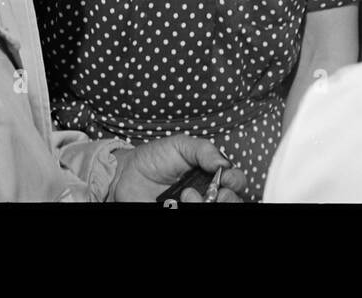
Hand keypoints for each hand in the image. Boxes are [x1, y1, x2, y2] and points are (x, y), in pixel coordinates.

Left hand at [110, 135, 245, 203]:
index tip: (227, 178)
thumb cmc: (153, 158)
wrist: (126, 175)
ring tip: (186, 196)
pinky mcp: (178, 216)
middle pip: (232, 201)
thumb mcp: (179, 145)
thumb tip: (223, 163)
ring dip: (204, 204)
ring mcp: (193, 206)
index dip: (236, 181)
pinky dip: (188, 209)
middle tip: (213, 192)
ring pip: (214, 211)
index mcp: (210, 175)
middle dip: (226, 198)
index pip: (236, 182)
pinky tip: (176, 204)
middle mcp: (206, 194)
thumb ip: (203, 150)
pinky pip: (192, 216)